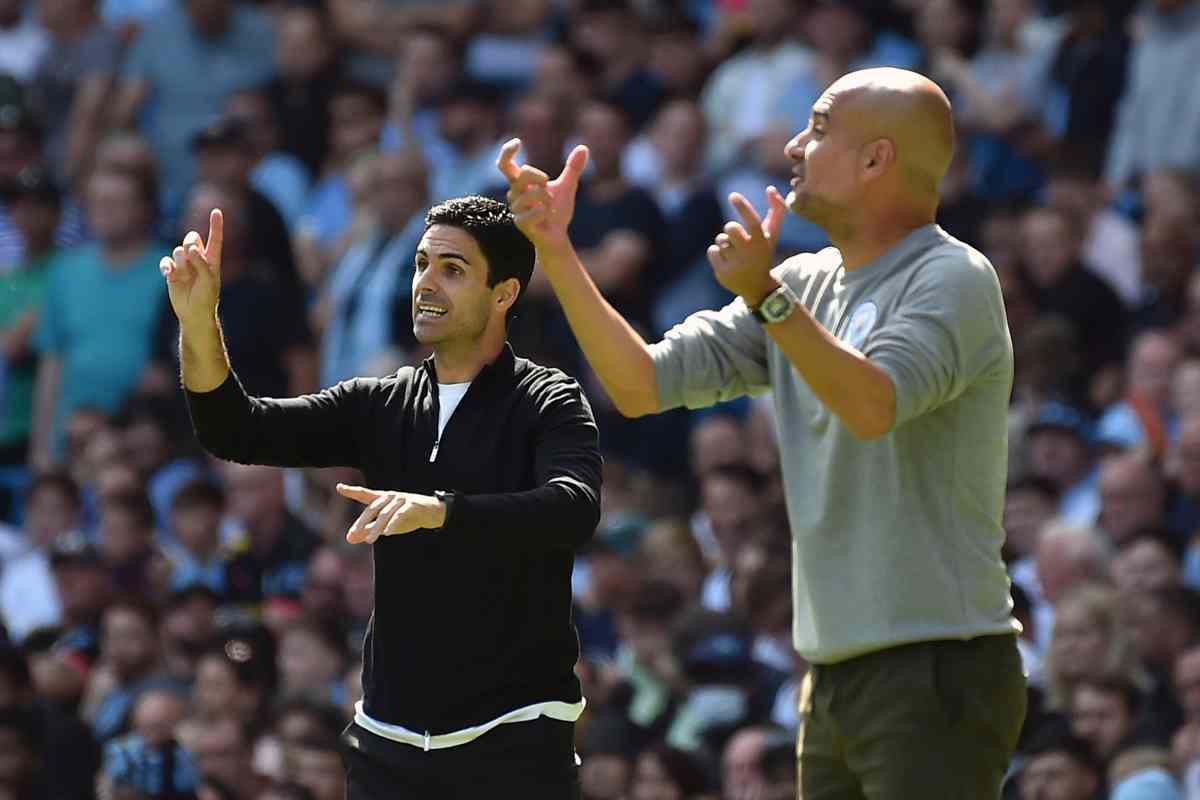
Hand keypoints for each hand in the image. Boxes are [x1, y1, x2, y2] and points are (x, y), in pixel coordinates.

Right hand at [160, 209, 222, 328]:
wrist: (194, 312)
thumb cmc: (206, 297)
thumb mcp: (209, 280)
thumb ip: (202, 263)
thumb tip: (191, 249)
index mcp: (212, 260)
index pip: (215, 239)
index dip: (215, 225)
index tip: (216, 210)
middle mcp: (198, 259)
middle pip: (191, 238)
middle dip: (190, 242)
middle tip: (192, 254)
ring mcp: (184, 265)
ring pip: (178, 250)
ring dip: (181, 260)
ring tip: (184, 274)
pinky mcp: (172, 272)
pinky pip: (166, 261)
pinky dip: (166, 265)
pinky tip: (169, 273)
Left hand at [336, 483, 446, 542]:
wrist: (432, 513)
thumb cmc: (407, 517)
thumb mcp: (385, 525)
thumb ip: (368, 530)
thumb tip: (349, 539)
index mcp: (382, 499)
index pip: (365, 494)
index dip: (352, 491)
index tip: (339, 487)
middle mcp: (390, 497)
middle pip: (372, 508)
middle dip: (362, 522)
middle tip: (353, 534)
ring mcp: (401, 500)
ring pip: (385, 514)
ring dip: (376, 528)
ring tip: (369, 540)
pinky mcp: (411, 505)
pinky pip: (400, 515)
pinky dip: (393, 524)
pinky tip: (388, 533)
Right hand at [497, 138, 588, 250]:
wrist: (557, 236)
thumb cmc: (557, 211)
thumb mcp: (567, 186)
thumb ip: (572, 168)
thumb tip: (583, 148)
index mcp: (521, 183)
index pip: (505, 165)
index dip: (507, 153)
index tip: (517, 143)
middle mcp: (514, 195)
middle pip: (522, 174)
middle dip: (540, 176)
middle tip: (548, 184)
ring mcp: (516, 210)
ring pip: (532, 193)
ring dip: (547, 198)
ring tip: (549, 207)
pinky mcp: (520, 223)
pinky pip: (535, 211)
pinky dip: (545, 212)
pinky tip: (547, 216)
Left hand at [708, 188, 788, 304]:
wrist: (757, 287)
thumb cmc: (764, 253)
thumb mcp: (772, 235)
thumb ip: (776, 211)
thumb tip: (770, 188)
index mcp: (762, 242)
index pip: (752, 222)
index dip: (743, 207)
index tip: (733, 195)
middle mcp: (750, 254)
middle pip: (731, 228)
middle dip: (730, 229)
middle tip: (736, 236)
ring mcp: (736, 264)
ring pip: (720, 240)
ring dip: (725, 243)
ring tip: (736, 254)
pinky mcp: (723, 273)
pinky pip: (712, 251)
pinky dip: (717, 253)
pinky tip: (728, 262)